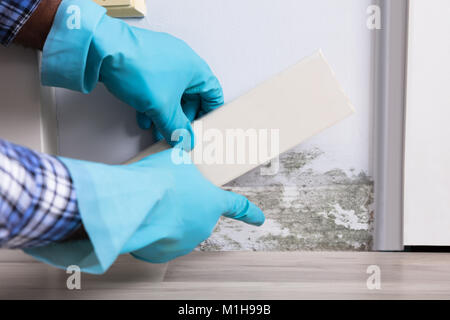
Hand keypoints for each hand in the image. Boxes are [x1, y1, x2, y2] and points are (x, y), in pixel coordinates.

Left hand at [41, 0, 222, 149]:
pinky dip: (153, 104)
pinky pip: (157, 87)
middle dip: (183, 118)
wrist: (103, 50)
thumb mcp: (162, 107)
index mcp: (195, 69)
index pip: (213, 93)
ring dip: (166, 114)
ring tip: (159, 130)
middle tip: (179, 133)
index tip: (204, 128)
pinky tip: (143, 118)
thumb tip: (184, 140)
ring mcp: (164, 61)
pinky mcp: (146, 63)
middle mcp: (182, 62)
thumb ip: (176, 128)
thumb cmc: (138, 68)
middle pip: (191, 96)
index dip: (210, 113)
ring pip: (172, 93)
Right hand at [128, 149, 264, 262]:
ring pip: (178, 229)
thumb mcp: (175, 157)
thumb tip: (182, 137)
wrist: (135, 204)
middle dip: (185, 207)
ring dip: (168, 221)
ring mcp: (185, 242)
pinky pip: (160, 242)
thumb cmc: (159, 180)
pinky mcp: (164, 254)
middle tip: (167, 196)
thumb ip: (183, 151)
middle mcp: (204, 225)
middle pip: (198, 215)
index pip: (238, 207)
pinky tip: (145, 221)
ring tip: (152, 207)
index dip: (251, 213)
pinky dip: (153, 234)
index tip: (260, 219)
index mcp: (213, 202)